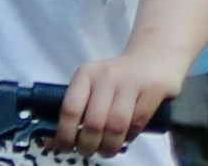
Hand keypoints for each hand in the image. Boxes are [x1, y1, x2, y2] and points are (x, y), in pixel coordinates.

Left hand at [54, 55, 178, 157]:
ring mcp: (132, 81)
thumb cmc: (117, 79)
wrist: (156, 55)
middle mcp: (108, 75)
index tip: (67, 148)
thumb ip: (74, 112)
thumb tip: (51, 144)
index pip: (70, 109)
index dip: (65, 135)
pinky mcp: (154, 88)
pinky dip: (129, 137)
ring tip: (107, 150)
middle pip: (93, 123)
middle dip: (88, 146)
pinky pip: (137, 123)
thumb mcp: (92, 87)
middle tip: (88, 151)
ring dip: (109, 146)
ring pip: (116, 126)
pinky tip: (125, 138)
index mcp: (86, 74)